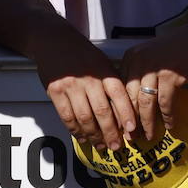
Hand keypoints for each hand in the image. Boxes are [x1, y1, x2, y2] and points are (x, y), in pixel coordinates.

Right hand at [31, 28, 136, 151]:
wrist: (55, 41)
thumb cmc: (82, 54)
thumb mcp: (101, 63)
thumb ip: (111, 83)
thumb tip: (123, 112)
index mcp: (104, 70)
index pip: (119, 94)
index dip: (126, 113)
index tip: (132, 130)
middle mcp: (89, 78)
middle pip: (102, 111)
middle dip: (111, 132)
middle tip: (117, 146)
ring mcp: (71, 85)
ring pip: (85, 117)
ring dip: (94, 135)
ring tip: (101, 145)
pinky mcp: (56, 91)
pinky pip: (67, 117)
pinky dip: (76, 131)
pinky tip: (83, 138)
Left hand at [121, 25, 187, 142]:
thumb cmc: (175, 49)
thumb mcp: (150, 58)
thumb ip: (139, 75)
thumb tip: (131, 106)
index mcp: (131, 58)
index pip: (121, 89)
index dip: (121, 111)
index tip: (122, 126)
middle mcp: (139, 62)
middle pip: (131, 98)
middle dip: (132, 121)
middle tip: (133, 137)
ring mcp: (155, 69)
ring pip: (146, 103)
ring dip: (148, 123)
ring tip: (150, 135)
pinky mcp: (171, 75)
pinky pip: (166, 102)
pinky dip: (168, 116)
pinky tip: (170, 124)